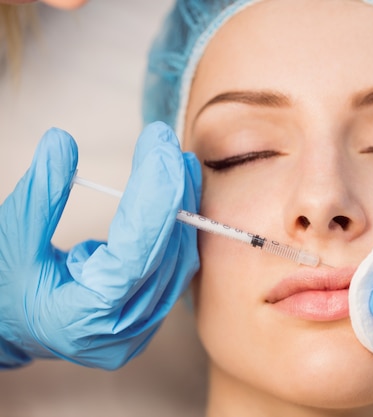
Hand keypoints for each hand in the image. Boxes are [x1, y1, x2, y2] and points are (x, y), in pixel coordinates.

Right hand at [0, 121, 200, 369]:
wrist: (13, 331)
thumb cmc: (5, 292)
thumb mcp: (9, 243)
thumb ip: (38, 197)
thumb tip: (61, 142)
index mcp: (83, 318)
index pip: (135, 254)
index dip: (153, 198)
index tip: (159, 149)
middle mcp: (123, 329)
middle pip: (165, 254)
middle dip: (172, 194)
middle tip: (168, 145)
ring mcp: (141, 326)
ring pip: (179, 260)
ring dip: (183, 206)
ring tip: (180, 162)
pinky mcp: (150, 313)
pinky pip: (175, 265)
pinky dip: (177, 226)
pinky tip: (179, 192)